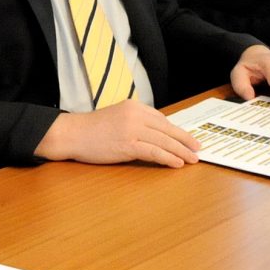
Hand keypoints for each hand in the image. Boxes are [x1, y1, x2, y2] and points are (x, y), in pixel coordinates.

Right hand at [34, 100, 201, 168]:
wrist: (71, 133)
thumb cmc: (91, 129)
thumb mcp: (116, 117)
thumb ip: (135, 122)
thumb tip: (155, 135)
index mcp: (133, 106)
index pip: (162, 119)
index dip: (177, 131)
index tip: (187, 138)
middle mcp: (135, 115)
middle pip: (168, 129)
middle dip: (185, 140)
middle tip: (198, 148)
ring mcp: (132, 129)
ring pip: (164, 141)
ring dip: (181, 151)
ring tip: (193, 159)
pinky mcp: (127, 145)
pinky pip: (154, 152)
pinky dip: (168, 158)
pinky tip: (177, 163)